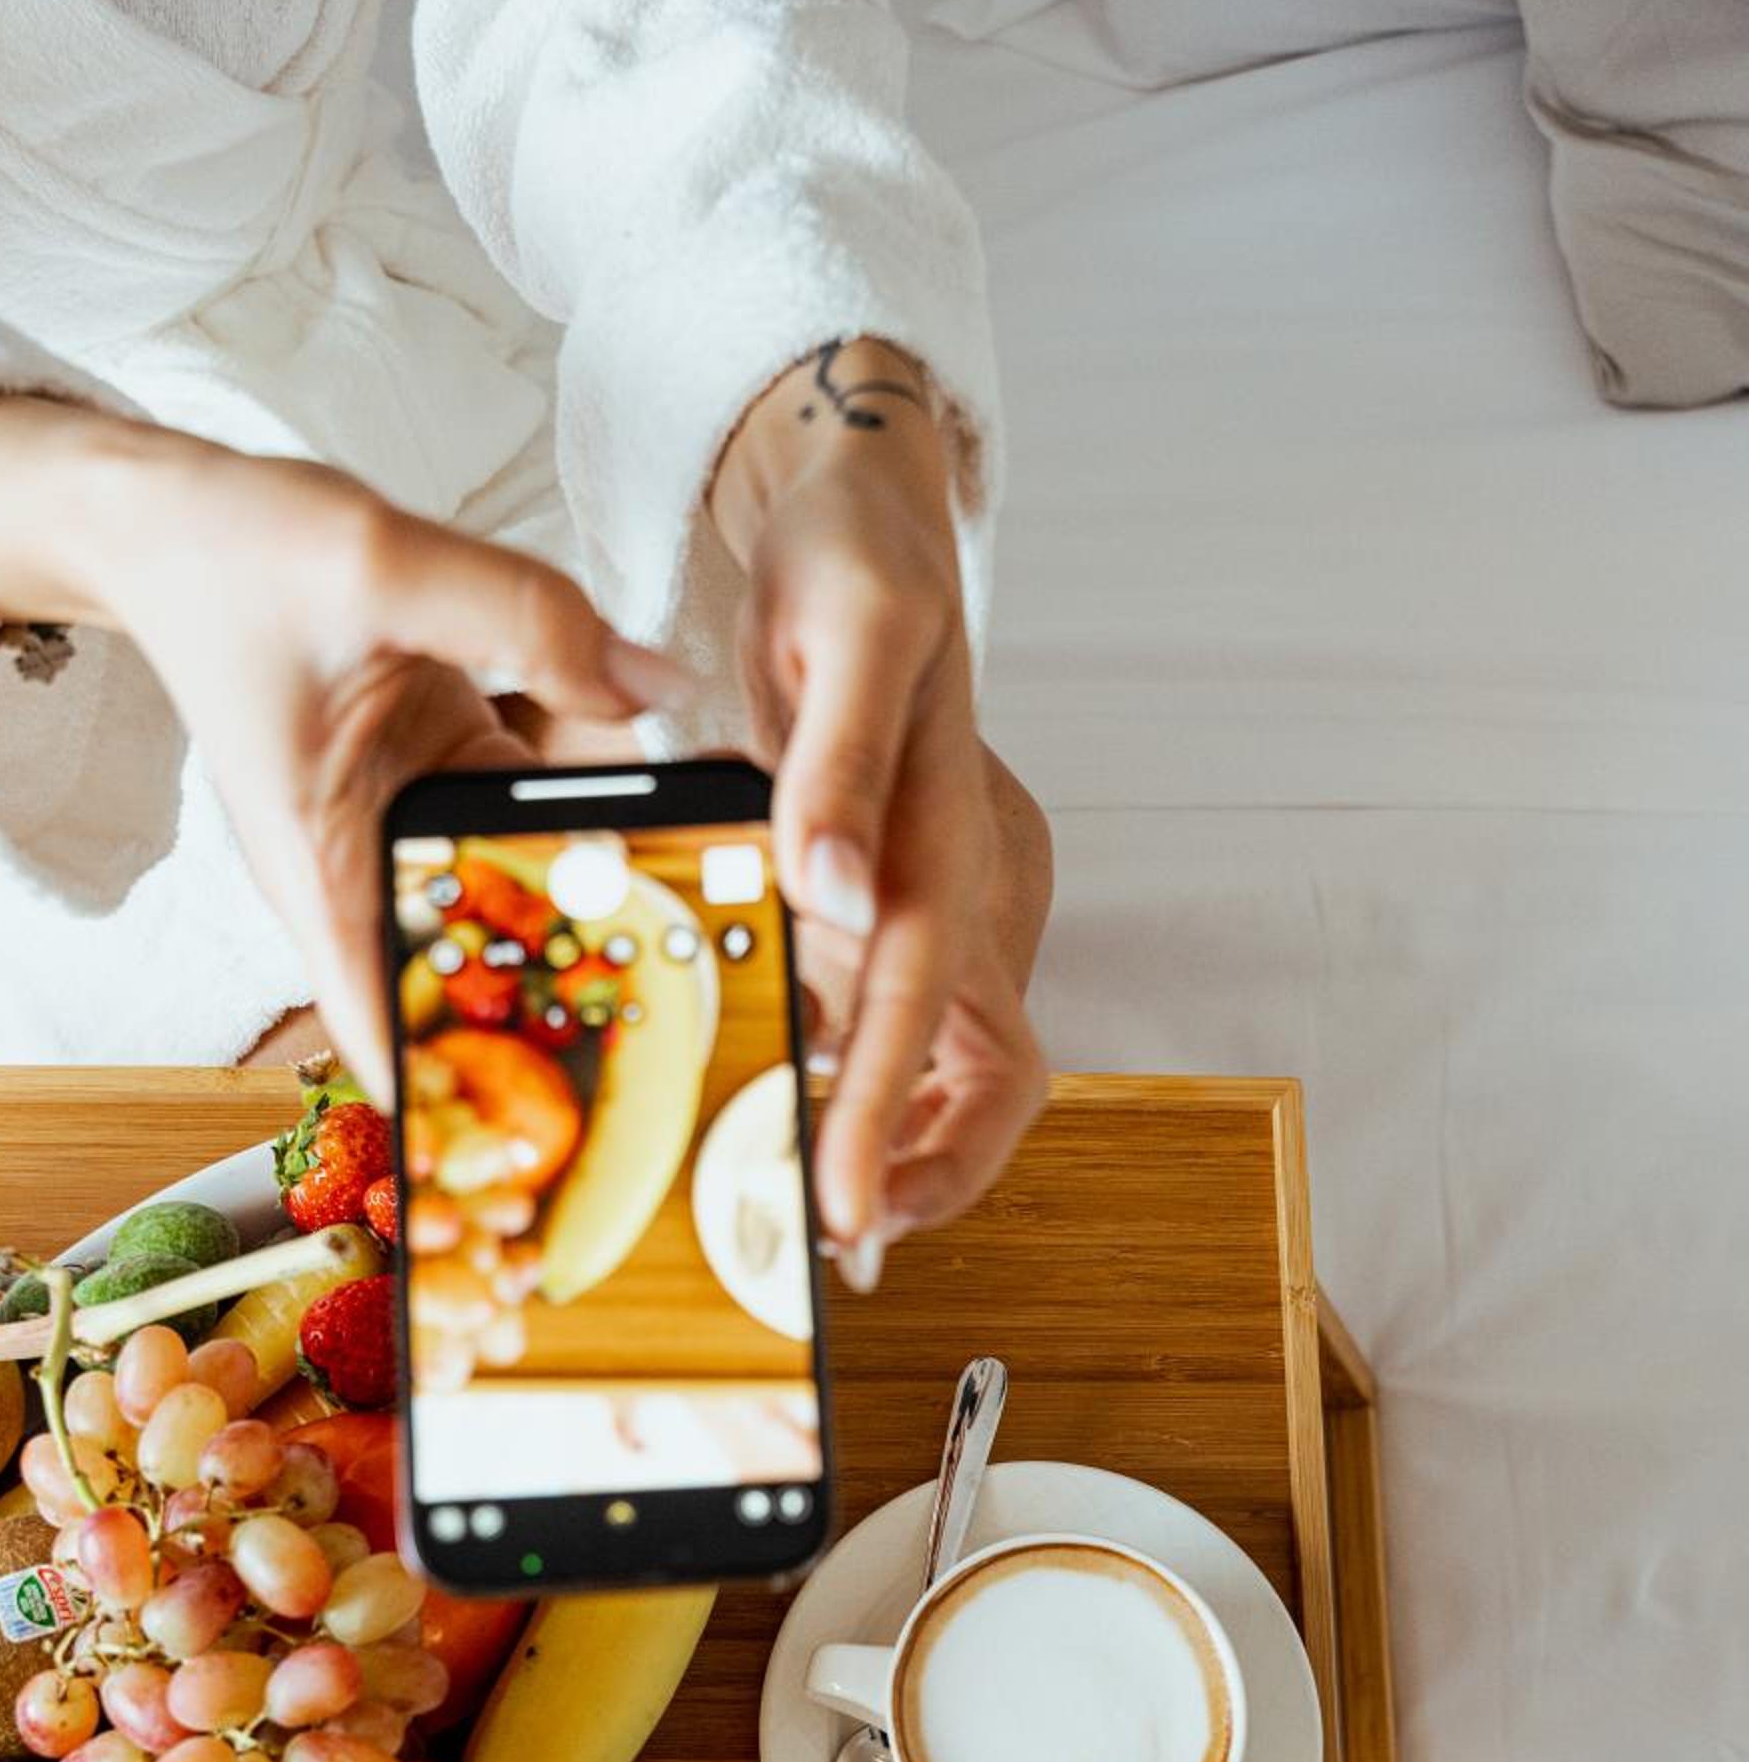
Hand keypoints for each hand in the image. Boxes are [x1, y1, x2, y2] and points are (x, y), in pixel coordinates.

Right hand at [0, 398, 691, 1101]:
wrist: (179, 516)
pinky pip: (535, 810)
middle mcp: (367, 863)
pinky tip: (687, 814)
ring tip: (715, 928)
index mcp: (321, 861)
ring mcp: (414, 820)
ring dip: (604, 904)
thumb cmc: (234, 554)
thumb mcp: (382, 565)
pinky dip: (595, 814)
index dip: (450, 1096)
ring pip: (524, 890)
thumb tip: (659, 683)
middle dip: (565, 1007)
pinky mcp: (448, 770)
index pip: (379, 1015)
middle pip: (474, 970)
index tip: (525, 1161)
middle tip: (682, 1041)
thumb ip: (526, 618)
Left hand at [711, 343, 1047, 1268]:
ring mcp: (942, 903)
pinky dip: (850, 1087)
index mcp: (959, 832)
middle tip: (831, 1247)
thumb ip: (836, 765)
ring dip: (885, 1145)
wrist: (868, 514)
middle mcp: (970, 886)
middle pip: (984, 1079)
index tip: (848, 1212)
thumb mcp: (845, 628)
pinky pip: (894, 1029)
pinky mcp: (901, 903)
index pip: (941, 1008)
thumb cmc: (856, 560)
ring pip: (945, 1071)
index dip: (897, 1121)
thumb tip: (829, 890)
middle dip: (919, 1173)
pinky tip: (778, 1122)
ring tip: (796, 1214)